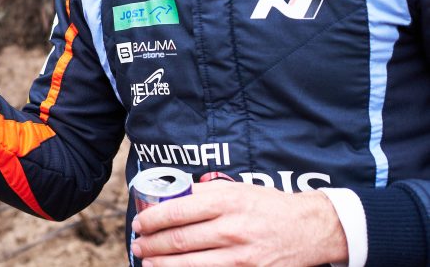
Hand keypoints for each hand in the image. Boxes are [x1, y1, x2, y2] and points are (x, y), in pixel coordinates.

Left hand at [131, 181, 347, 265]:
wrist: (311, 228)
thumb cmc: (268, 206)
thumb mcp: (237, 190)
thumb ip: (204, 195)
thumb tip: (168, 198)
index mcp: (226, 202)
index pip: (176, 211)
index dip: (151, 220)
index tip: (138, 224)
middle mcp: (232, 228)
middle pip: (179, 240)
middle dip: (151, 245)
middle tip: (138, 246)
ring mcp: (241, 255)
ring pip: (190, 263)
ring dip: (162, 264)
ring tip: (148, 262)